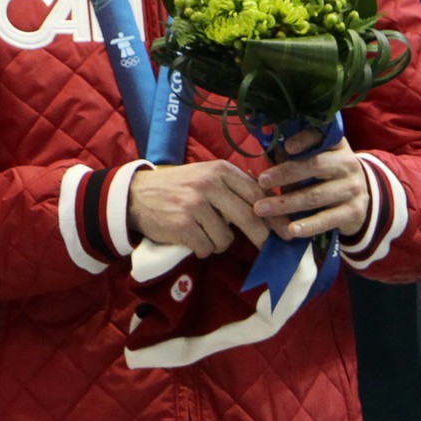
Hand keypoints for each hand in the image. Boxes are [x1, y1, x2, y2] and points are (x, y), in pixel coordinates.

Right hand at [128, 159, 270, 256]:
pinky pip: (207, 248)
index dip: (274, 216)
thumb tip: (270, 210)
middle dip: (261, 238)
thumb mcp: (205, 177)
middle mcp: (209, 184)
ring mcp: (195, 205)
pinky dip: (201, 249)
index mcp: (220, 170)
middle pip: (249, 218)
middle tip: (268, 250)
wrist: (135, 195)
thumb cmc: (177, 188)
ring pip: (226, 239)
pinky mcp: (183, 225)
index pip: (257, 195)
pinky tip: (189, 239)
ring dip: (217, 243)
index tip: (285, 232)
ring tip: (202, 233)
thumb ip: (233, 188)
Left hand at [254, 138, 371, 241]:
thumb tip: (263, 153)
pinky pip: (328, 219)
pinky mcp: (354, 212)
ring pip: (316, 195)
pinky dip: (308, 225)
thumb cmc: (324, 174)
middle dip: (285, 174)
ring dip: (286, 203)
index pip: (321, 137)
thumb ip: (293, 155)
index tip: (286, 147)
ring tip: (261, 209)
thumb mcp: (315, 158)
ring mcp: (353, 188)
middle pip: (315, 166)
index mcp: (336, 145)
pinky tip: (291, 230)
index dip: (304, 140)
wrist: (358, 199)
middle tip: (261, 181)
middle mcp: (348, 164)